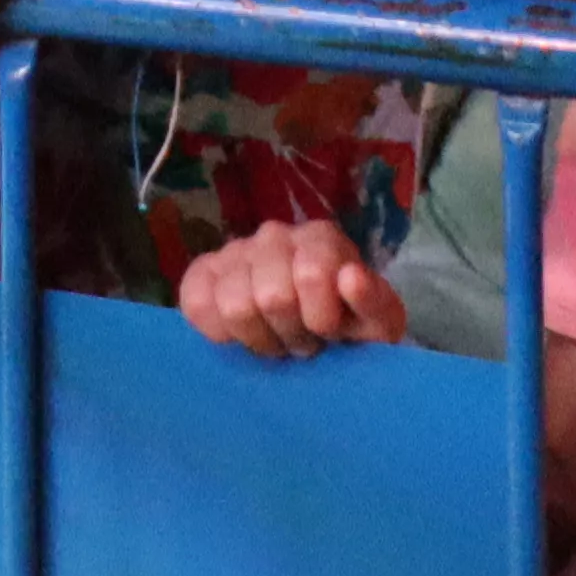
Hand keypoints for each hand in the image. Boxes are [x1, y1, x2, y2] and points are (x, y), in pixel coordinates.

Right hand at [177, 217, 410, 359]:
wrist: (319, 335)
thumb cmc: (351, 328)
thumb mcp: (379, 324)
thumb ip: (374, 303)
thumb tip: (350, 278)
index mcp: (321, 239)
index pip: (311, 275)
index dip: (320, 319)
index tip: (329, 333)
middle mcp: (274, 235)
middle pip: (272, 298)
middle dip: (290, 333)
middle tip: (302, 341)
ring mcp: (234, 251)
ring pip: (234, 307)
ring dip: (259, 337)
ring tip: (275, 338)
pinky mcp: (203, 272)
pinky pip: (196, 304)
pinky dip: (218, 330)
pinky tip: (241, 334)